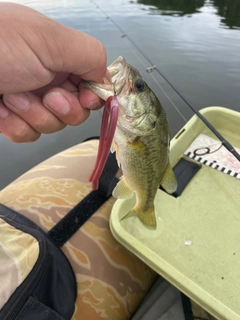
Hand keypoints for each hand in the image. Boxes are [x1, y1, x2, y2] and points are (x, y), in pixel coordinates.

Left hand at [0, 3, 108, 141]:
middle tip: (47, 94)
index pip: (92, 85)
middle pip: (76, 111)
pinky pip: (28, 135)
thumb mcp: (51, 41)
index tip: (83, 97)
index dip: (92, 97)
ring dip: (34, 114)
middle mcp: (48, 80)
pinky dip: (15, 124)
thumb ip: (90, 56)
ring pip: (52, 126)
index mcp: (61, 58)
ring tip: (13, 94)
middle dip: (62, 108)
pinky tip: (2, 107)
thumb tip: (107, 80)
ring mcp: (30, 101)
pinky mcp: (12, 118)